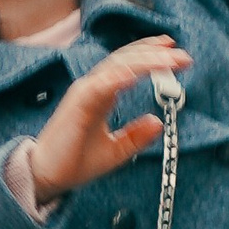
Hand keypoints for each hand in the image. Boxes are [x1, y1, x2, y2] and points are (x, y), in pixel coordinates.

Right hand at [22, 36, 191, 202]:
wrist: (47, 176)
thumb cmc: (75, 162)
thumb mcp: (116, 151)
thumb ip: (136, 135)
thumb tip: (158, 121)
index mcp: (100, 95)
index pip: (127, 65)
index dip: (150, 54)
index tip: (174, 51)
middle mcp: (92, 88)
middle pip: (125, 60)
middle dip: (155, 54)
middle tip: (182, 55)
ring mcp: (84, 94)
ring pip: (116, 67)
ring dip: (144, 60)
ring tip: (168, 59)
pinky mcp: (77, 105)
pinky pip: (99, 86)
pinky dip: (118, 77)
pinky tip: (135, 74)